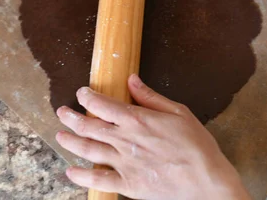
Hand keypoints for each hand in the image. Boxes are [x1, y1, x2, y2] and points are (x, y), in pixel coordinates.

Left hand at [55, 74, 249, 199]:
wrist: (206, 182)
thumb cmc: (197, 146)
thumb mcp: (179, 112)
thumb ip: (151, 97)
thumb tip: (132, 80)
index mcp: (137, 120)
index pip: (102, 105)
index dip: (87, 97)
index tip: (82, 93)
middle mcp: (125, 141)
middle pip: (88, 126)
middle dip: (71, 117)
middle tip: (62, 112)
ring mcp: (123, 164)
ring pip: (87, 150)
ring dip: (71, 141)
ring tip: (60, 136)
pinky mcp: (127, 185)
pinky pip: (97, 181)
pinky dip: (81, 176)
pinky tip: (71, 171)